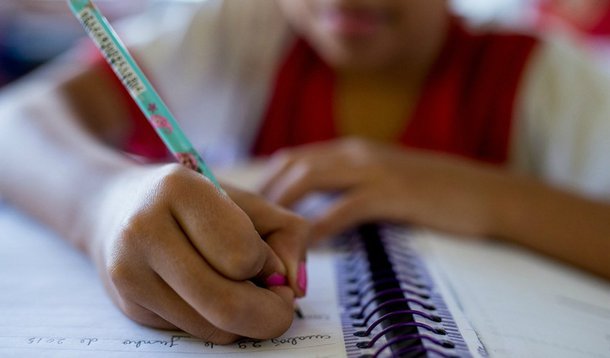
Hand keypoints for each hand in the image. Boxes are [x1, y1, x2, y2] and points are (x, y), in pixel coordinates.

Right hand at [87, 164, 308, 343]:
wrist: (116, 207)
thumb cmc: (194, 203)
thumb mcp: (246, 200)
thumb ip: (287, 233)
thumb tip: (294, 286)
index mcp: (179, 190)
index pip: (242, 255)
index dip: (266, 264)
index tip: (265, 258)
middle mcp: (144, 231)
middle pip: (226, 304)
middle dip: (270, 313)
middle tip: (280, 302)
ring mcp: (129, 274)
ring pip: (213, 328)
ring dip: (244, 320)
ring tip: (241, 289)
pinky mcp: (128, 307)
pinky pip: (194, 333)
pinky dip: (218, 323)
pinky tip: (210, 293)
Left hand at [260, 138, 505, 239]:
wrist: (484, 192)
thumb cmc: (432, 191)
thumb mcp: (385, 178)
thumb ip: (351, 184)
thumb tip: (317, 204)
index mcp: (353, 149)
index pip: (296, 157)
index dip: (269, 180)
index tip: (254, 206)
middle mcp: (357, 153)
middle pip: (295, 165)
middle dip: (267, 193)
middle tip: (250, 224)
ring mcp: (374, 170)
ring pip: (311, 179)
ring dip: (285, 206)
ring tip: (269, 233)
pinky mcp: (391, 193)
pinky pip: (344, 207)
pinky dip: (321, 225)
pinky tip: (309, 243)